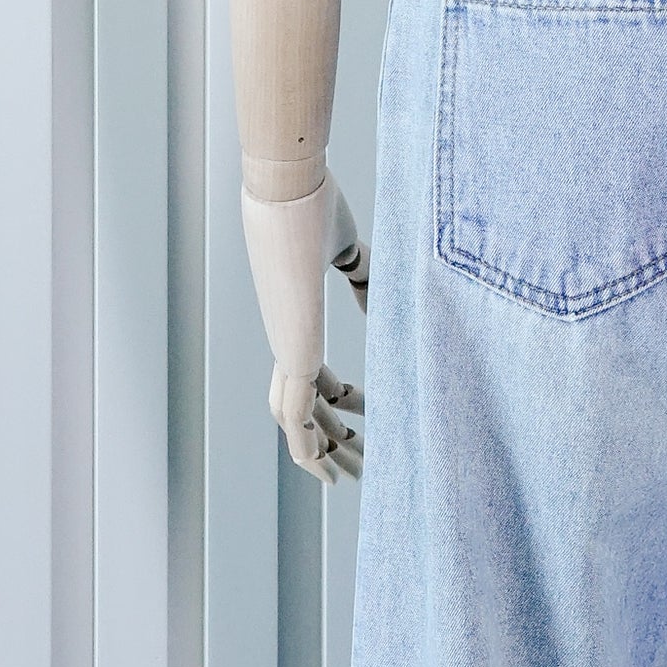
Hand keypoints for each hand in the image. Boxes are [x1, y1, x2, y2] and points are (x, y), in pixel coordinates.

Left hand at [241, 171, 370, 484]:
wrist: (287, 188)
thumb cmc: (315, 206)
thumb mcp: (349, 250)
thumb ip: (366, 280)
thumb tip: (380, 309)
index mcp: (296, 319)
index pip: (313, 373)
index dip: (338, 395)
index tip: (365, 406)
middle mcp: (286, 339)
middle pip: (303, 407)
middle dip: (330, 438)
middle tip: (357, 459)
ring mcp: (286, 348)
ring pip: (297, 422)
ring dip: (323, 454)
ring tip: (350, 478)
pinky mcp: (291, 353)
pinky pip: (295, 417)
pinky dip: (307, 449)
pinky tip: (326, 473)